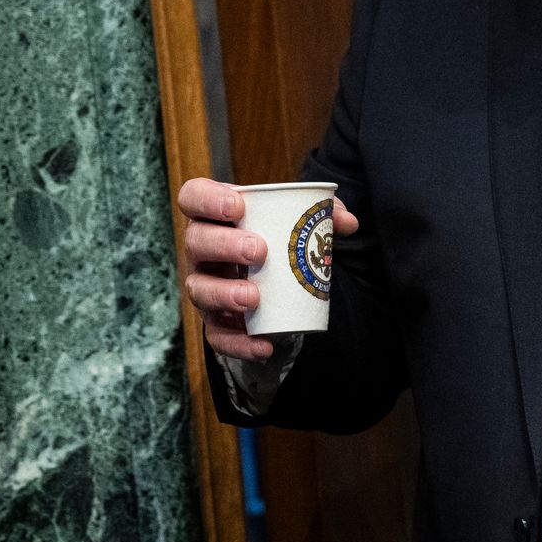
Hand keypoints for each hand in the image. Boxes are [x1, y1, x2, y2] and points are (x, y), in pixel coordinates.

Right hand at [178, 177, 359, 359]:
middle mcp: (202, 249)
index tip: (238, 206)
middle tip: (258, 250)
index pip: (193, 196)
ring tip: (253, 297)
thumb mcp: (296, 220)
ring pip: (199, 289)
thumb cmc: (278, 238)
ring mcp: (205, 285)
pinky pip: (217, 335)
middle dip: (224, 245)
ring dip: (224, 294)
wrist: (274, 278)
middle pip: (196, 242)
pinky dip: (239, 343)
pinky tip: (263, 345)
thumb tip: (348, 222)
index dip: (207, 199)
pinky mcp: (215, 320)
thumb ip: (323, 215)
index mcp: (214, 214)